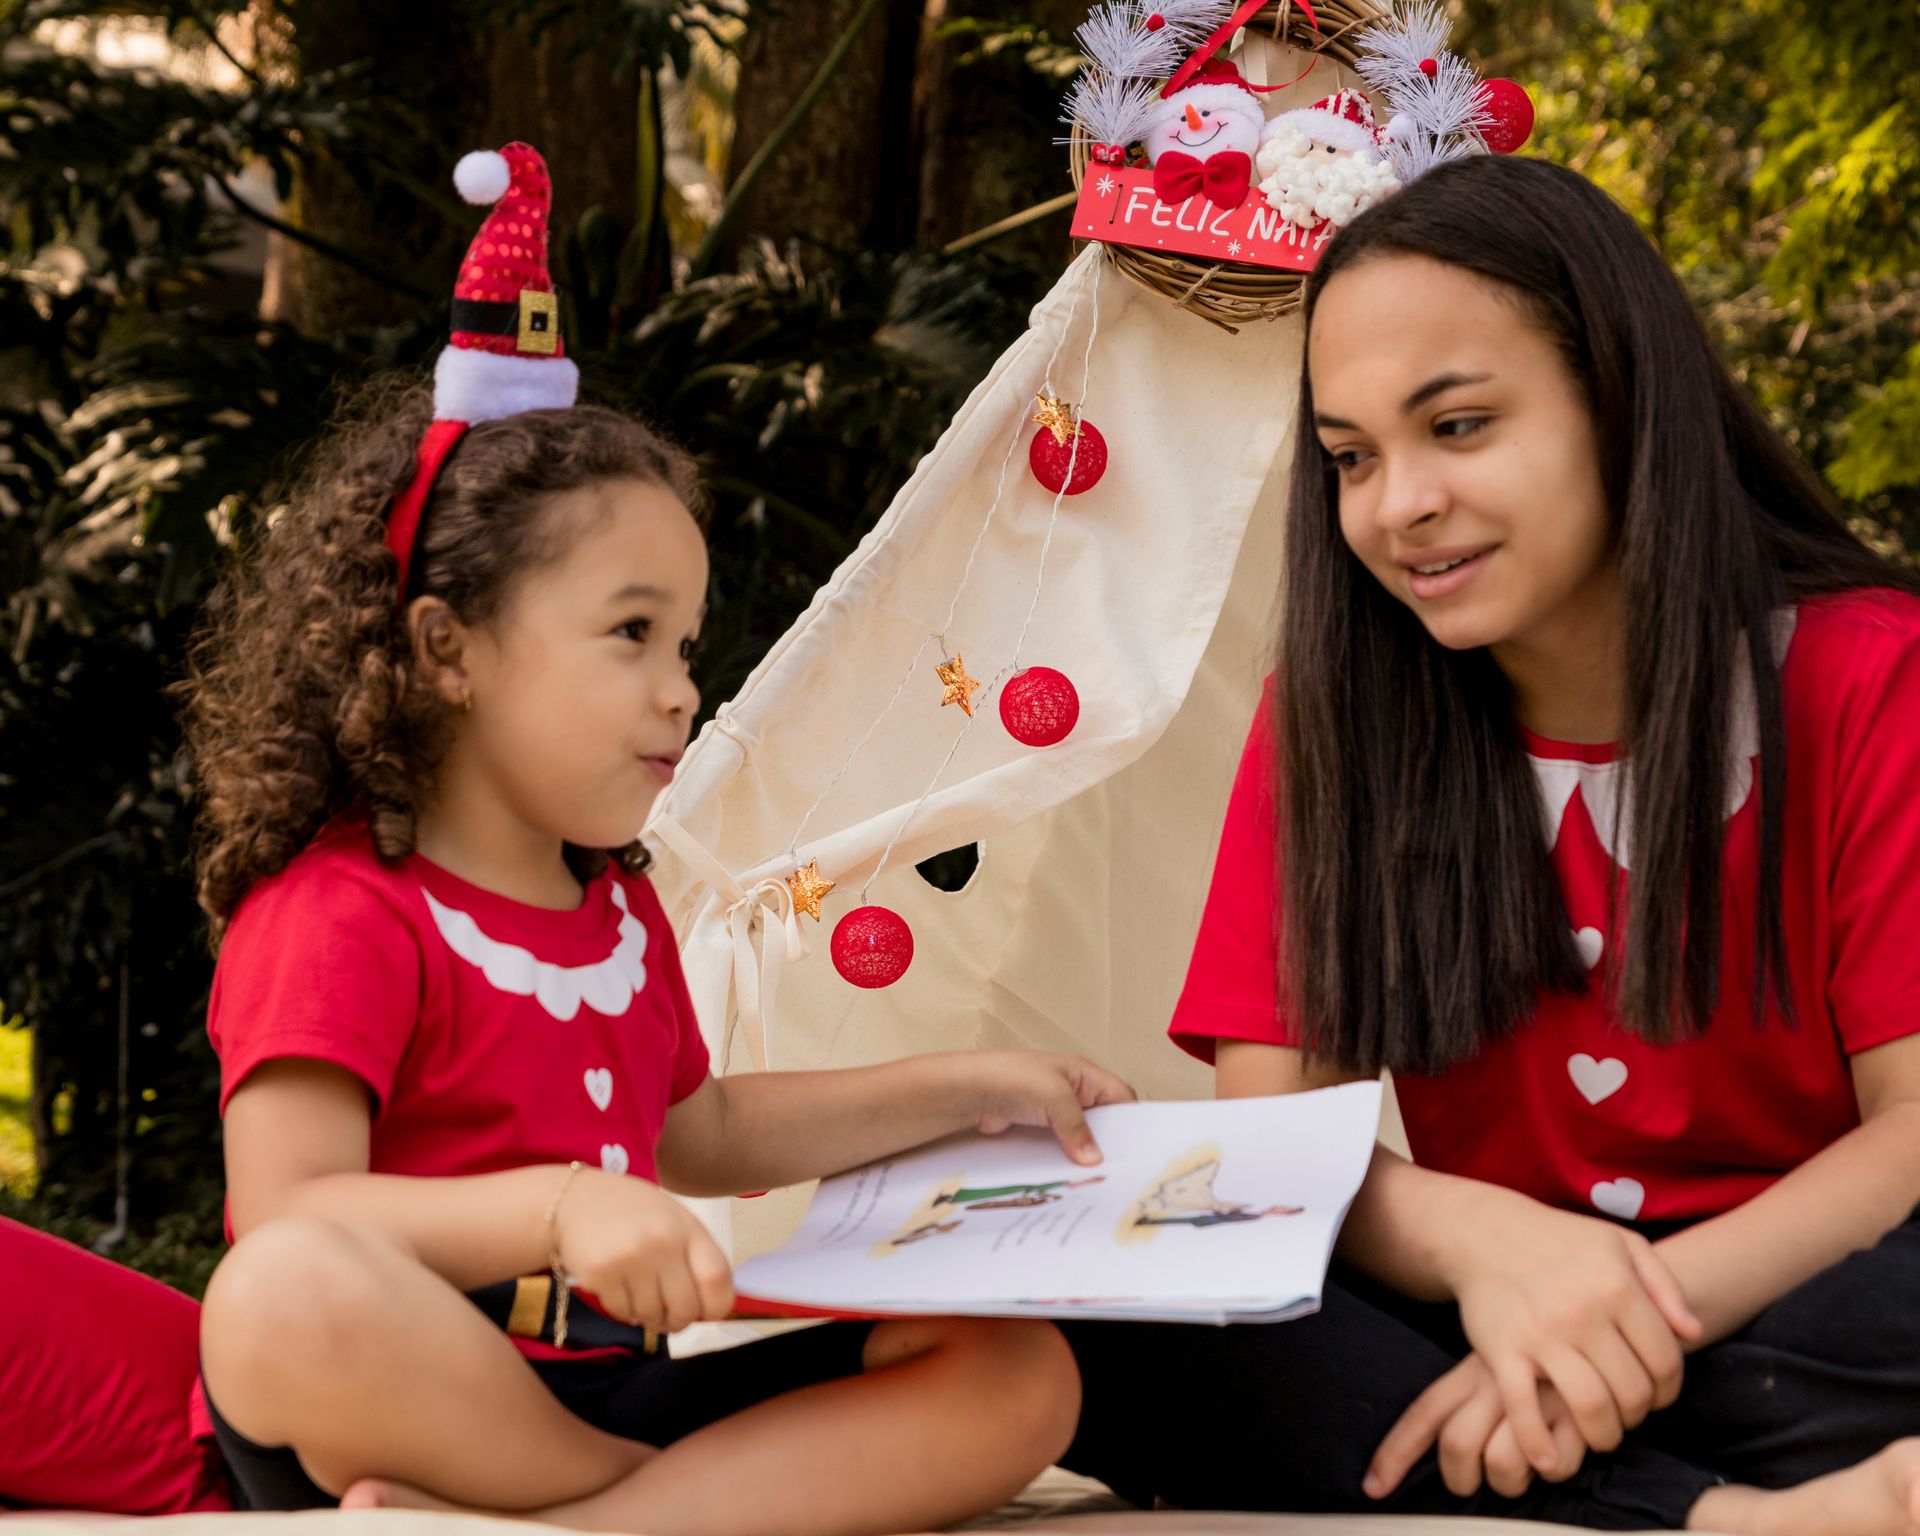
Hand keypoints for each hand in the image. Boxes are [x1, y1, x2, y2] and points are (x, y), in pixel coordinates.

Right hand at [551, 1166, 734, 1334]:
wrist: (577, 1199)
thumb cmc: (633, 1213)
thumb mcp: (674, 1220)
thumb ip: (695, 1257)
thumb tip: (712, 1309)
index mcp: (687, 1227)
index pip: (717, 1279)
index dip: (717, 1306)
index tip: (708, 1313)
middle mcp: (662, 1242)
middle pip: (686, 1308)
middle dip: (680, 1321)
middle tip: (670, 1317)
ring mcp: (630, 1258)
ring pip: (653, 1316)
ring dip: (650, 1317)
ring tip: (642, 1296)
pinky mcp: (600, 1274)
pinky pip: (623, 1312)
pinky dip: (625, 1310)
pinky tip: (620, 1288)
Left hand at [964, 1052, 1135, 1164]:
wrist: (971, 1091)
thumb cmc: (1013, 1078)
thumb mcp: (1055, 1098)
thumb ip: (1078, 1128)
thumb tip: (1093, 1159)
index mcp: (1083, 1074)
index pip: (1120, 1096)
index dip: (1131, 1119)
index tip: (1138, 1147)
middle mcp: (1072, 1091)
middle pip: (1102, 1119)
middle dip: (1108, 1141)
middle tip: (1118, 1168)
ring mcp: (1054, 1110)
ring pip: (1080, 1135)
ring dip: (1084, 1152)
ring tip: (1096, 1178)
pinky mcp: (1038, 1128)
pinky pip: (1060, 1145)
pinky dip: (1065, 1158)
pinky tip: (1070, 1175)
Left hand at [1367, 1352, 1586, 1499]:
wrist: (1599, 1321)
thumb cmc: (1545, 1361)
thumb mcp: (1497, 1372)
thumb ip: (1469, 1408)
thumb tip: (1447, 1461)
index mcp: (1469, 1374)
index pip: (1424, 1414)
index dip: (1396, 1454)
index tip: (1374, 1488)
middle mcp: (1495, 1384)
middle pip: (1456, 1446)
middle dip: (1460, 1480)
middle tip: (1477, 1484)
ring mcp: (1532, 1396)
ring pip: (1501, 1463)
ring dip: (1513, 1481)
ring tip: (1529, 1464)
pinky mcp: (1573, 1410)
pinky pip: (1554, 1464)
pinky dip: (1558, 1470)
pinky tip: (1567, 1450)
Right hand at [1441, 1194, 1700, 1473]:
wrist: (1485, 1233)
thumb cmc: (1560, 1241)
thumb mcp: (1621, 1245)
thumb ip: (1665, 1286)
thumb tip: (1694, 1334)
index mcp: (1617, 1287)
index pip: (1665, 1362)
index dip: (1668, 1391)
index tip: (1654, 1395)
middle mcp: (1583, 1313)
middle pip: (1632, 1391)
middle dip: (1637, 1415)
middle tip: (1625, 1413)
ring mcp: (1541, 1335)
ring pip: (1591, 1407)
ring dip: (1603, 1435)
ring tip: (1598, 1432)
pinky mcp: (1502, 1351)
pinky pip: (1524, 1409)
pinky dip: (1538, 1444)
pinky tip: (1549, 1460)